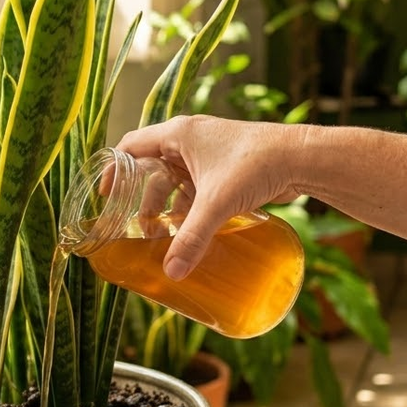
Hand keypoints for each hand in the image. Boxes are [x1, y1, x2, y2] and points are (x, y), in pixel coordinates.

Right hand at [116, 115, 304, 278]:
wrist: (301, 157)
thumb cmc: (256, 163)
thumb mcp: (216, 203)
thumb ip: (192, 238)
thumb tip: (172, 272)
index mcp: (177, 134)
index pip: (131, 147)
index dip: (114, 170)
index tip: (105, 195)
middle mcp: (190, 139)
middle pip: (154, 170)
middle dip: (147, 200)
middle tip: (143, 228)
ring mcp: (210, 151)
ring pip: (178, 179)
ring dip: (171, 205)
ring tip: (168, 234)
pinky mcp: (228, 164)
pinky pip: (199, 184)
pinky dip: (193, 204)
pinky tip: (196, 227)